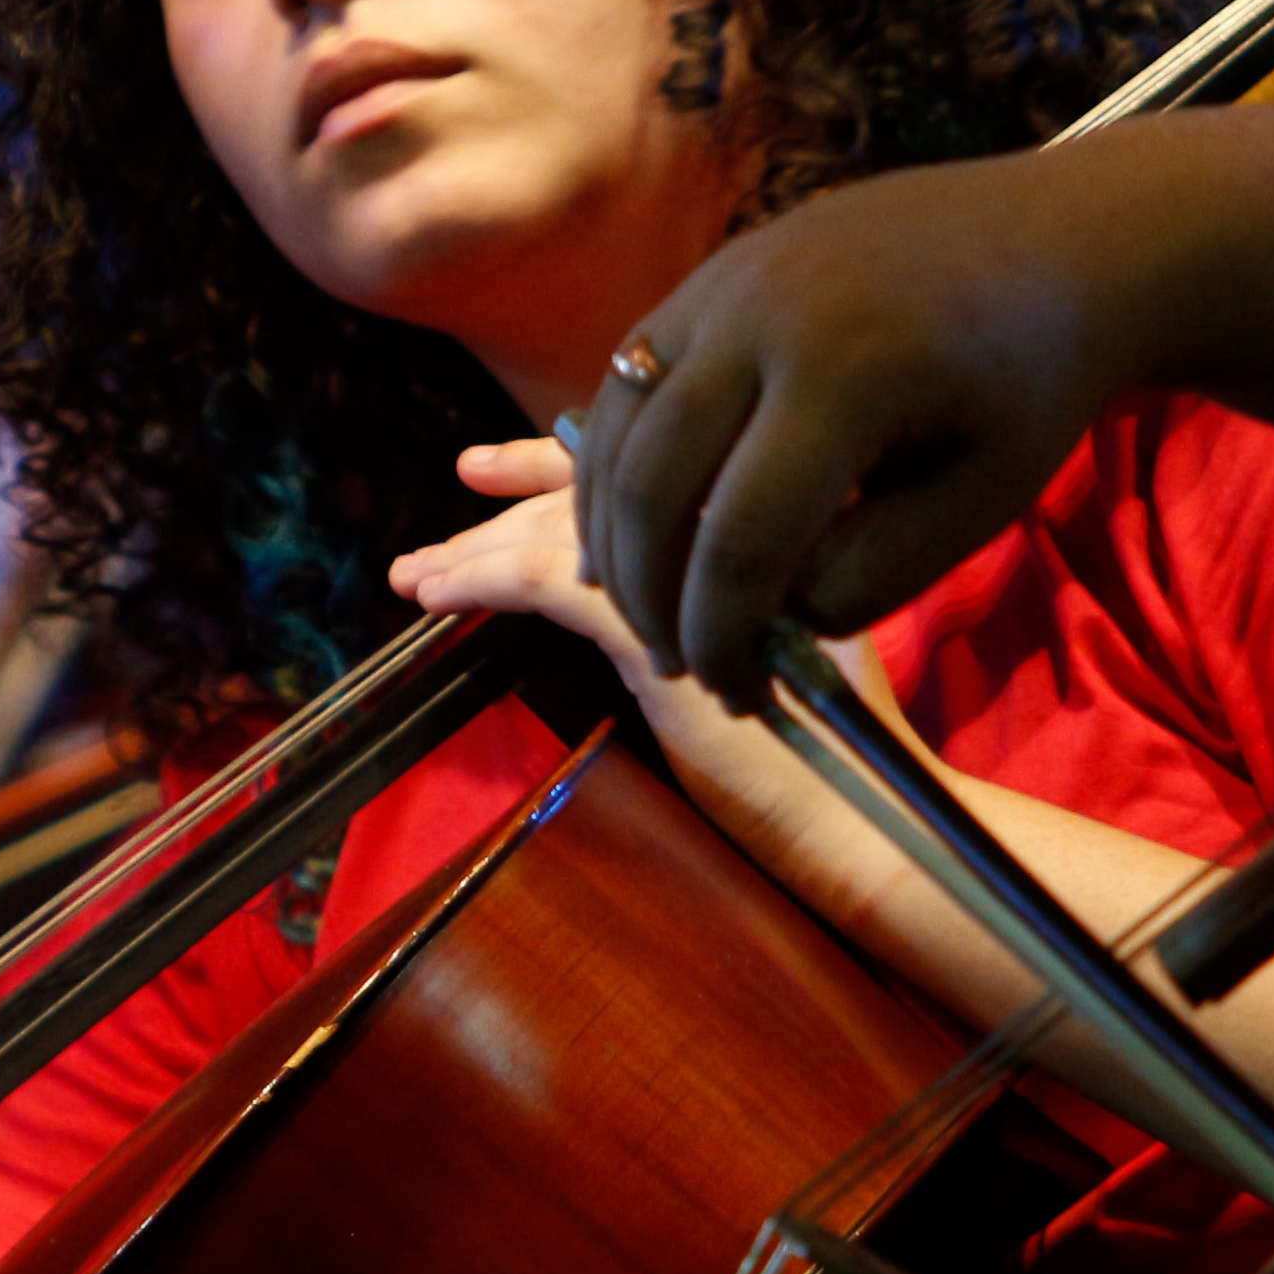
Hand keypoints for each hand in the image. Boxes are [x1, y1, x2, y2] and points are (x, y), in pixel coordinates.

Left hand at [391, 440, 905, 883]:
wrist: (856, 813)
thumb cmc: (813, 747)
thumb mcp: (759, 641)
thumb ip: (704, 586)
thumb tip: (610, 568)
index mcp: (764, 511)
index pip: (645, 462)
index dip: (556, 460)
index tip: (488, 469)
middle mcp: (735, 514)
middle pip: (595, 491)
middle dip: (505, 507)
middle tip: (436, 525)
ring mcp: (704, 558)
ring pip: (565, 532)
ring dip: (479, 550)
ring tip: (417, 574)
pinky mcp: (665, 619)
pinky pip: (551, 583)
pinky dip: (488, 583)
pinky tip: (445, 595)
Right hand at [563, 152, 1144, 707]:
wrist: (1057, 239)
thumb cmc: (1031, 382)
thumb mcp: (980, 501)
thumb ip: (871, 576)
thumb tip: (767, 619)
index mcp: (845, 374)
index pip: (739, 538)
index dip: (722, 635)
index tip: (740, 695)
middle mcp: (757, 316)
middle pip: (653, 486)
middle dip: (652, 597)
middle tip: (684, 665)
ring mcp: (720, 285)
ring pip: (616, 433)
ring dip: (613, 537)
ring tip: (649, 610)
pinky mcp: (706, 277)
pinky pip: (625, 384)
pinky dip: (611, 468)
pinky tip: (631, 532)